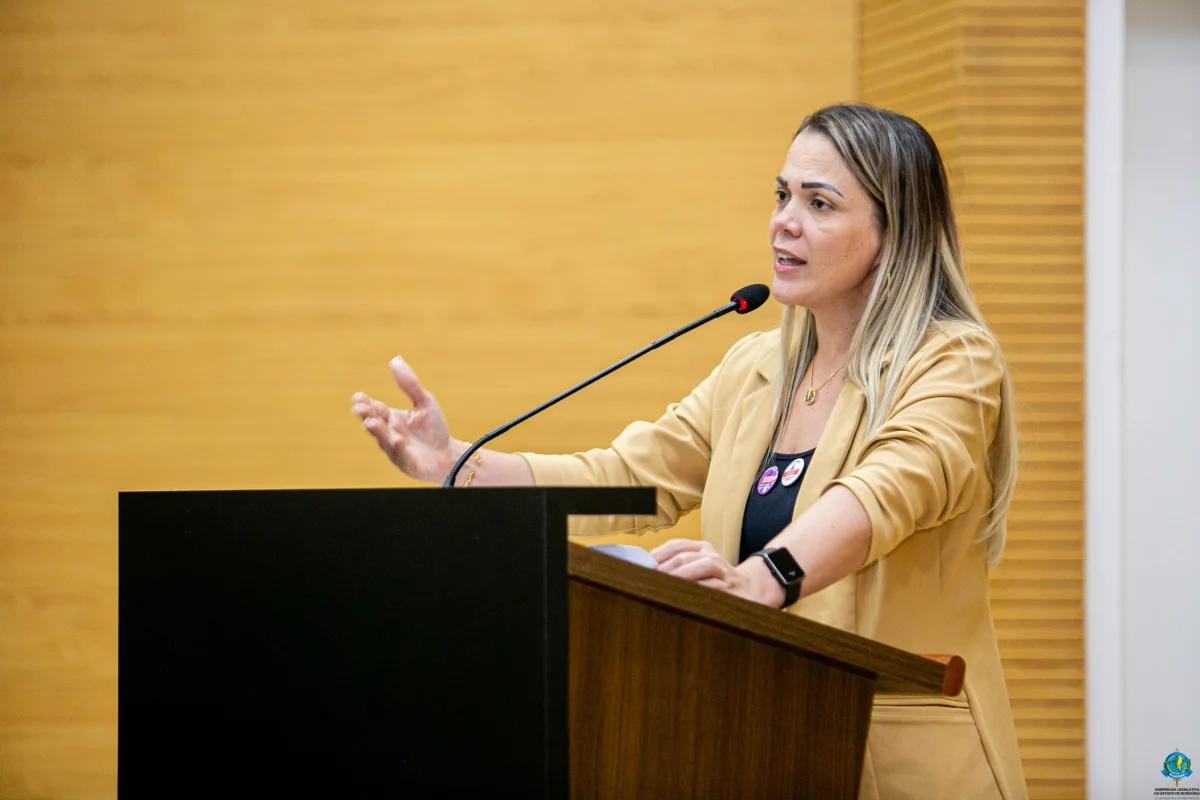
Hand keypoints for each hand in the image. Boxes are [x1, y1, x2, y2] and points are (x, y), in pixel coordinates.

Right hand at [352, 357, 455, 481]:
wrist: (447, 454)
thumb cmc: (434, 428)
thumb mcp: (424, 401)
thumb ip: (410, 384)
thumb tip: (395, 360)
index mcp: (391, 417)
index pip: (375, 408)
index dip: (365, 402)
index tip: (358, 396)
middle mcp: (389, 433)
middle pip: (375, 423)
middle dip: (367, 416)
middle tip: (360, 408)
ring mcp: (395, 449)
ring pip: (384, 439)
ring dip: (378, 431)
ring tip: (373, 423)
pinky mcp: (405, 462)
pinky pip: (399, 455)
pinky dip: (397, 448)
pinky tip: (396, 440)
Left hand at [650, 539, 784, 607]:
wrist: (752, 590)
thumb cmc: (717, 579)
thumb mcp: (700, 564)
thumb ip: (676, 563)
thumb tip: (645, 567)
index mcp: (703, 548)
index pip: (676, 546)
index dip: (658, 556)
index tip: (641, 568)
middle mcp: (714, 557)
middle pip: (684, 558)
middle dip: (664, 570)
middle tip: (647, 582)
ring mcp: (724, 574)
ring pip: (701, 569)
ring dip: (680, 578)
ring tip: (662, 588)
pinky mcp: (733, 591)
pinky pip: (713, 590)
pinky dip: (697, 593)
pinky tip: (682, 599)